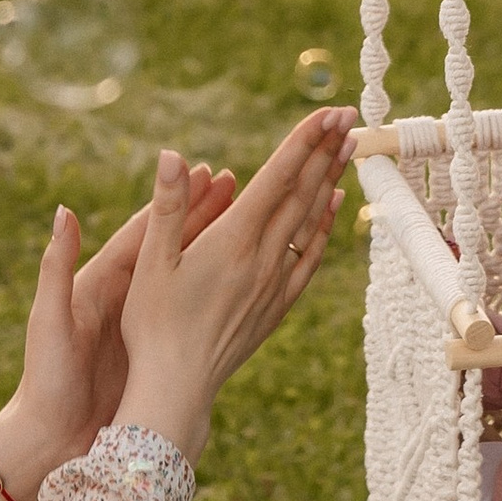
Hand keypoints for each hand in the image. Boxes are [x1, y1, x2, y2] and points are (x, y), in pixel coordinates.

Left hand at [0, 168, 240, 500]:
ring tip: (251, 220)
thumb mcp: (49, 321)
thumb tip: (63, 211)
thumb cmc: (45, 381)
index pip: (144, 231)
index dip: (175, 199)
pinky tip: (241, 281)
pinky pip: (189, 314)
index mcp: (99, 282)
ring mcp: (141, 326)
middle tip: (239, 183)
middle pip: (171, 245)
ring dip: (215, 247)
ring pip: (187, 277)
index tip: (208, 171)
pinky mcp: (153, 352)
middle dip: (204, 213)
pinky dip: (213, 292)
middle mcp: (124, 297)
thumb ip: (56, 267)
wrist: (50, 440)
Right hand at [114, 111, 355, 464]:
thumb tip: (171, 154)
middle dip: (326, 150)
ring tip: (349, 148)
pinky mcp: (277, 306)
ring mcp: (275, 283)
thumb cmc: (153, 326)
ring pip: (310, 222)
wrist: (178, 389)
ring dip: (330, 180)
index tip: (329, 111)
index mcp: (233, 241)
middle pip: (302, 193)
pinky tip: (332, 207)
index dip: (304, 140)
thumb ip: (168, 206)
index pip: (278, 177)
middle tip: (350, 115)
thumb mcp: (151, 263)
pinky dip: (324, 226)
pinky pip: (310, 257)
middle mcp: (263, 258)